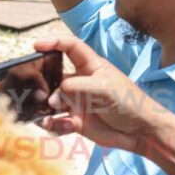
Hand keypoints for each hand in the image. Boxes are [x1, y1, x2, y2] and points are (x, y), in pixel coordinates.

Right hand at [34, 36, 170, 153]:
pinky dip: (53, 124)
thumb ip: (75, 88)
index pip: (70, 47)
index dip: (53, 42)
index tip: (36, 45)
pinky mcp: (74, 121)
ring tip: (46, 116)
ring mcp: (75, 102)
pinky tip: (60, 126)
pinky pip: (55, 121)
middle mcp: (79, 82)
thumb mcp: (103, 88)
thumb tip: (52, 98)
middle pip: (53, 76)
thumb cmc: (129, 102)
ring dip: (44, 108)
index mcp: (89, 66)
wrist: (141, 131)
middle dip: (41, 82)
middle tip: (33, 91)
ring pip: (50, 101)